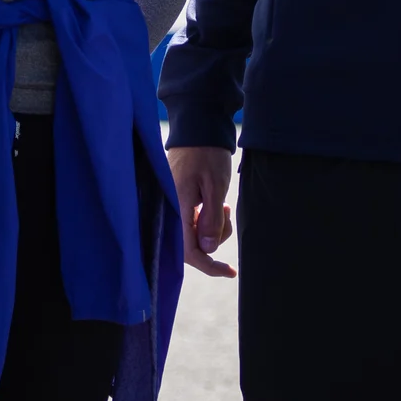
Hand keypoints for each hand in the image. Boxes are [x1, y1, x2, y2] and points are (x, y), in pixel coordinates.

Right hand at [168, 145, 235, 276]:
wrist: (197, 128)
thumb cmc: (207, 154)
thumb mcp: (216, 186)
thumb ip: (212, 218)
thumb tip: (208, 250)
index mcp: (177, 208)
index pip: (189, 251)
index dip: (209, 265)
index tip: (229, 272)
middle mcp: (170, 211)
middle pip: (192, 245)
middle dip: (215, 239)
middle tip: (227, 214)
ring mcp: (172, 207)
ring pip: (195, 234)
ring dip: (213, 228)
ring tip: (224, 206)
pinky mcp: (177, 202)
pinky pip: (192, 222)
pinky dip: (208, 220)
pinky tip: (217, 205)